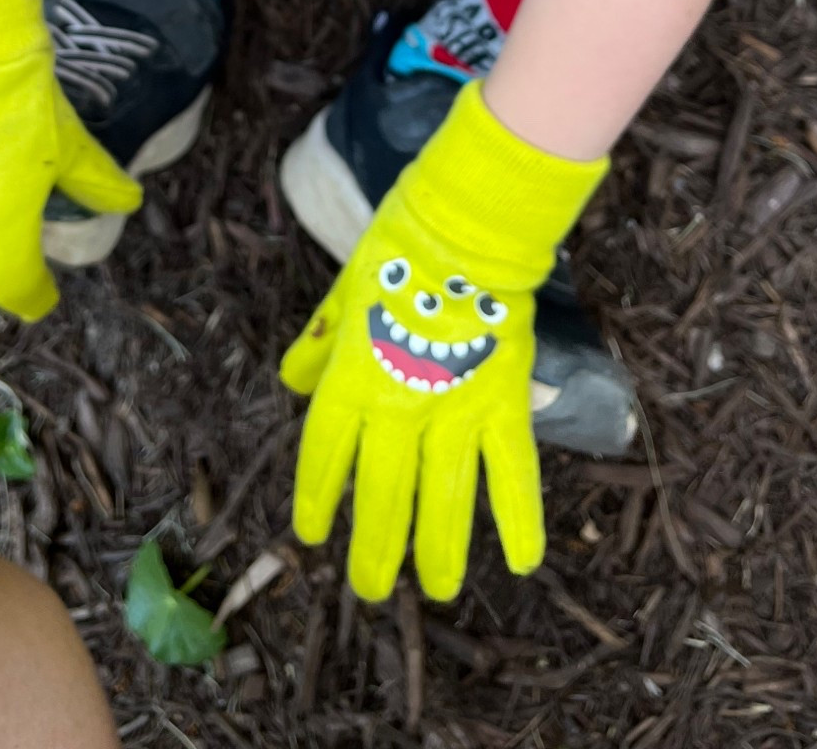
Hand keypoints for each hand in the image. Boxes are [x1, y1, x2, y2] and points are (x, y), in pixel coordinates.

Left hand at [280, 82, 605, 599]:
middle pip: (382, 493)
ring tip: (440, 590)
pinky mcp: (502, 402)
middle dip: (376, 547)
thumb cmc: (398, 250)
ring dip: (440, 550)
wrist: (464, 226)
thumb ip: (320, 345)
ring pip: (444, 499)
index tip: (312, 534)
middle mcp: (397, 406)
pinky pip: (512, 471)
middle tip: (373, 589)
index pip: (325, 455)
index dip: (318, 497)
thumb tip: (292, 381)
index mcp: (352, 378)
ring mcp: (452, 409)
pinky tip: (524, 561)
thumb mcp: (343, 293)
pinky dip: (520, 517)